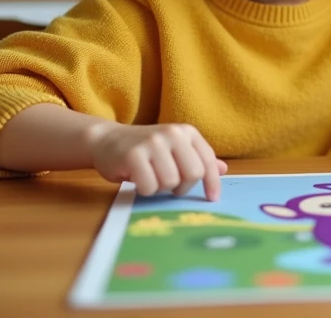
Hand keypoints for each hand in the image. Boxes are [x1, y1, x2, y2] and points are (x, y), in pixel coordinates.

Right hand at [85, 122, 227, 200]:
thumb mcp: (174, 149)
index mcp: (186, 132)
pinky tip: (137, 179)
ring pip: (170, 183)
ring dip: (160, 188)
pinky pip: (150, 187)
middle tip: (169, 184)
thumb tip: (223, 169)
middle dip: (182, 187)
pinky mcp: (133, 155)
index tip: (212, 199)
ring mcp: (152, 143)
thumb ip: (196, 158)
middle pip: (193, 174)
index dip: (212, 183)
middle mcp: (172, 133)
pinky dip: (144, 190)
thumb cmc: (145, 149)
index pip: (207, 161)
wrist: (107, 140)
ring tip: (150, 177)